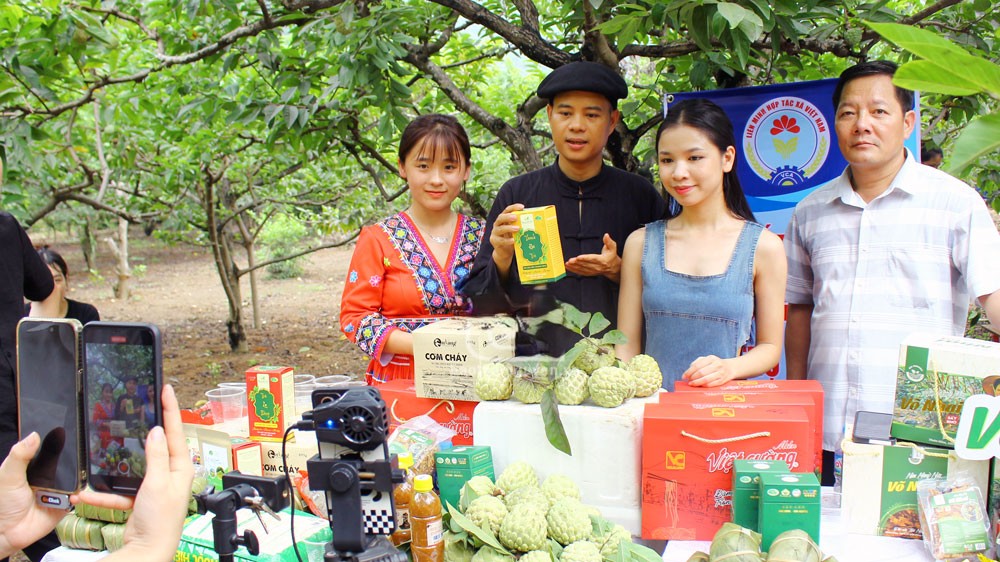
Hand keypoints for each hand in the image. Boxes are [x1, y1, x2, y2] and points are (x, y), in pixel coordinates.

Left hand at [0, 432, 69, 558]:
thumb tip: (34, 434)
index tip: (71, 428)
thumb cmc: (2, 503)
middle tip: (82, 449)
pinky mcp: (64, 504)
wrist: (6, 532)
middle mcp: (48, 476)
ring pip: (74, 478)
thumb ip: (19, 455)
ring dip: (78, 476)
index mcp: (34, 466)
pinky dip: (78, 495)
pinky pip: (76, 497)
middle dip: (74, 457)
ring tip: (81, 472)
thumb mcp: (8, 475)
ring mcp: (57, 490)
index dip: (59, 440)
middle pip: (66, 462)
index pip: (50, 449)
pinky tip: (74, 495)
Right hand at [74, 384, 192, 560]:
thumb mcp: (158, 483)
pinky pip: (120, 491)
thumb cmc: (160, 520)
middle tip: (138, 408)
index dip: (170, 409)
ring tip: (104, 451)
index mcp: (180, 468)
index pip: (176, 431)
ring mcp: (154, 487)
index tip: (167, 389)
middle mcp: (170, 475)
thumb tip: (157, 430)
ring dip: (115, 467)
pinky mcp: (139, 500)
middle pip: (156, 446)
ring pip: (133, 468)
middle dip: (144, 431)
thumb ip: (157, 456)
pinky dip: (104, 493)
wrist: (147, 551)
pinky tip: (86, 494)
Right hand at [490, 203, 523, 271]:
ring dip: (508, 228)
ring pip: (500, 229)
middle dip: (508, 217)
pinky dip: (507, 240)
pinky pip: (500, 240)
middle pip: (500, 218)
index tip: (522, 207)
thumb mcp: (516, 231)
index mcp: (503, 219)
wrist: (504, 252)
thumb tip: (535, 221)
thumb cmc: (512, 239)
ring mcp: (495, 233)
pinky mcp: (495, 241)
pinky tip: (513, 240)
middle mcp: (497, 224)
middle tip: (516, 217)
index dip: (513, 207)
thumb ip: (520, 226)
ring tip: (517, 229)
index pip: (507, 210)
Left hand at [564, 233, 620, 280]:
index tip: (579, 257)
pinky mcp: (590, 273)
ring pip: (582, 269)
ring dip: (574, 267)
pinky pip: (581, 272)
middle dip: (577, 262)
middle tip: (570, 260)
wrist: (612, 267)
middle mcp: (598, 267)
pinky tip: (568, 267)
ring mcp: (593, 271)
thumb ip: (609, 241)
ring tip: (568, 263)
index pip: (593, 259)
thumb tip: (606, 235)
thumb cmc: (611, 256)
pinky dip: (574, 270)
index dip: (585, 258)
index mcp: (603, 260)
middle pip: (586, 264)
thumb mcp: (612, 247)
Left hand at [682, 355, 737, 386]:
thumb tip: (687, 372)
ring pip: (706, 379)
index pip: (697, 365)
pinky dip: (704, 385)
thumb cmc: (714, 364)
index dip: (689, 372)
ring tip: (692, 384)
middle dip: (693, 378)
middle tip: (689, 381)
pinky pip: (711, 384)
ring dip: (697, 382)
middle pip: (701, 372)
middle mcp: (717, 364)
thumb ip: (696, 363)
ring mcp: (721, 373)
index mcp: (711, 358)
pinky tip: (700, 385)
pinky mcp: (723, 380)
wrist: (730, 368)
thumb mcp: (706, 360)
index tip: (684, 376)